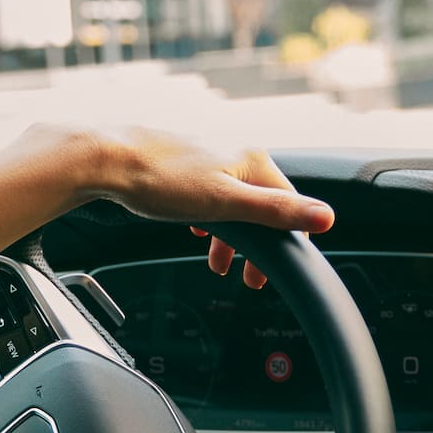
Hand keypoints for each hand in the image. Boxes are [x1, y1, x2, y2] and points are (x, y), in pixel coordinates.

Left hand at [51, 123, 334, 289]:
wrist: (106, 159)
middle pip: (258, 205)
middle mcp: (231, 153)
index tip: (272, 270)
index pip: (287, 203)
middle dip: (254, 246)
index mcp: (250, 161)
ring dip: (229, 237)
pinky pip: (206, 194)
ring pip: (230, 201)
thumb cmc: (161, 180)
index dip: (286, 240)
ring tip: (216, 264)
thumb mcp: (226, 203)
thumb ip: (276, 211)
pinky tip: (193, 230)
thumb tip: (326, 217)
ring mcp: (205, 156)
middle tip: (247, 279)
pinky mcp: (180, 162)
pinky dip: (207, 219)